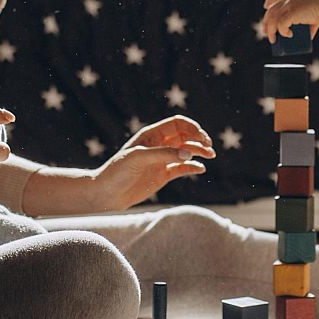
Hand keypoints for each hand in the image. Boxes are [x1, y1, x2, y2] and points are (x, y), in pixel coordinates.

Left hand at [90, 115, 215, 210]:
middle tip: (209, 147)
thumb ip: (164, 154)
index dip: (192, 127)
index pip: (177, 124)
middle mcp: (159, 145)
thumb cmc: (118, 171)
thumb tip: (188, 153)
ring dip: (199, 152)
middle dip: (199, 139)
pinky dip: (193, 167)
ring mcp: (162, 160)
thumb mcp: (139, 158)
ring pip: (186, 151)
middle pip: (185, 136)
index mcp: (151, 135)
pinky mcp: (163, 175)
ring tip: (210, 156)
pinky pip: (183, 168)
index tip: (201, 137)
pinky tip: (201, 169)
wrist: (107, 194)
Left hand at [261, 0, 318, 43]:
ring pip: (273, 19)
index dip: (270, 1)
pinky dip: (283, 32)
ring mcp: (289, 5)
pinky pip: (281, 24)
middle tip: (266, 32)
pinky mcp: (292, 13)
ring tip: (273, 40)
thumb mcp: (315, 11)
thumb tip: (308, 37)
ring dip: (270, 31)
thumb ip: (310, 23)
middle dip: (266, 22)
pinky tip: (287, 36)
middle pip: (271, 10)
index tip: (266, 6)